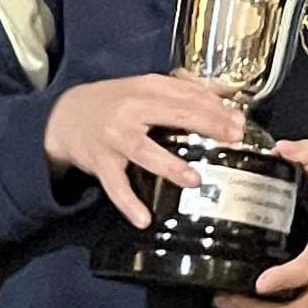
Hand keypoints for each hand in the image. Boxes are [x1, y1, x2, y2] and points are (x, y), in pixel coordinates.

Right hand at [44, 74, 244, 228]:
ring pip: (145, 151)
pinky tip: (144, 219)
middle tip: (233, 140)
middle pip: (175, 115)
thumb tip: (224, 100)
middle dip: (208, 127)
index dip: (217, 108)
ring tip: (195, 180)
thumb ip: (181, 92)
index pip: (188, 94)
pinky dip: (128, 203)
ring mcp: (115, 137)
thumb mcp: (146, 87)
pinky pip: (115, 185)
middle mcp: (132, 109)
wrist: (67, 115)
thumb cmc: (116, 102)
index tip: (240, 122)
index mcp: (148, 87)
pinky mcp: (99, 162)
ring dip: (171, 166)